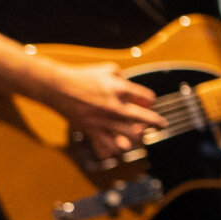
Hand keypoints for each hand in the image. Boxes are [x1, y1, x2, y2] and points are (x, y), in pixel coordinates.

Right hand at [38, 61, 158, 157]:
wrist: (58, 87)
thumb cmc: (83, 76)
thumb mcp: (107, 69)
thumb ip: (123, 77)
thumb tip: (133, 88)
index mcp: (120, 89)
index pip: (148, 98)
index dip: (150, 100)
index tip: (148, 102)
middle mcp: (115, 107)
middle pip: (144, 120)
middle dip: (157, 123)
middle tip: (162, 125)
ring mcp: (104, 121)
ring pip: (130, 137)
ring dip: (137, 137)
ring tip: (138, 135)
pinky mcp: (92, 131)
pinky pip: (108, 147)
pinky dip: (116, 150)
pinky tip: (120, 148)